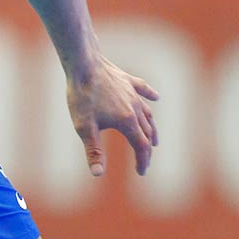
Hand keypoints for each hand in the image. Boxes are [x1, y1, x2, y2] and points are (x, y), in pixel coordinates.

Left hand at [66, 57, 158, 177]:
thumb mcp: (84, 127)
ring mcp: (132, 93)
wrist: (84, 65)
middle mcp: (135, 108)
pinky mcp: (127, 80)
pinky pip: (143, 89)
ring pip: (147, 114)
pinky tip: (156, 98)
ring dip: (151, 128)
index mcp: (127, 122)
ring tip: (154, 138)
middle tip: (144, 160)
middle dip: (147, 149)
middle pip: (146, 132)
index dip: (142, 160)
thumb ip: (93, 151)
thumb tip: (97, 173)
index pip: (141, 146)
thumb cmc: (82, 97)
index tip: (141, 171)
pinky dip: (150, 96)